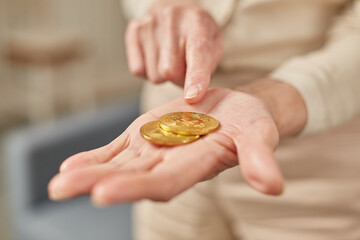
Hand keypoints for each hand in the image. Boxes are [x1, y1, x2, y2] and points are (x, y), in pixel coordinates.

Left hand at [48, 88, 282, 205]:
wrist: (233, 109)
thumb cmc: (250, 121)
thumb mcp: (260, 133)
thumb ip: (260, 157)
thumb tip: (274, 185)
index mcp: (195, 165)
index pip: (164, 182)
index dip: (136, 187)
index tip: (104, 192)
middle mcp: (170, 163)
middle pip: (132, 177)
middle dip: (99, 182)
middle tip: (63, 188)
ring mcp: (154, 150)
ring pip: (118, 165)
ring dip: (87, 173)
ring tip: (58, 183)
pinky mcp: (145, 136)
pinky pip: (117, 150)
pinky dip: (94, 157)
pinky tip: (69, 165)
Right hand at [125, 0, 222, 102]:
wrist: (177, 9)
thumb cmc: (198, 34)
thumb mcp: (214, 46)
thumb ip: (207, 68)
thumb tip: (192, 94)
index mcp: (198, 22)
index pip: (197, 52)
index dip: (195, 77)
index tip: (192, 97)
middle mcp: (172, 19)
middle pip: (170, 71)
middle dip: (179, 80)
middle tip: (185, 69)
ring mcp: (149, 23)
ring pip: (154, 75)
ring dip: (164, 76)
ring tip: (171, 58)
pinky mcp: (133, 31)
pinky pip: (138, 70)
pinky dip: (148, 71)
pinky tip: (156, 57)